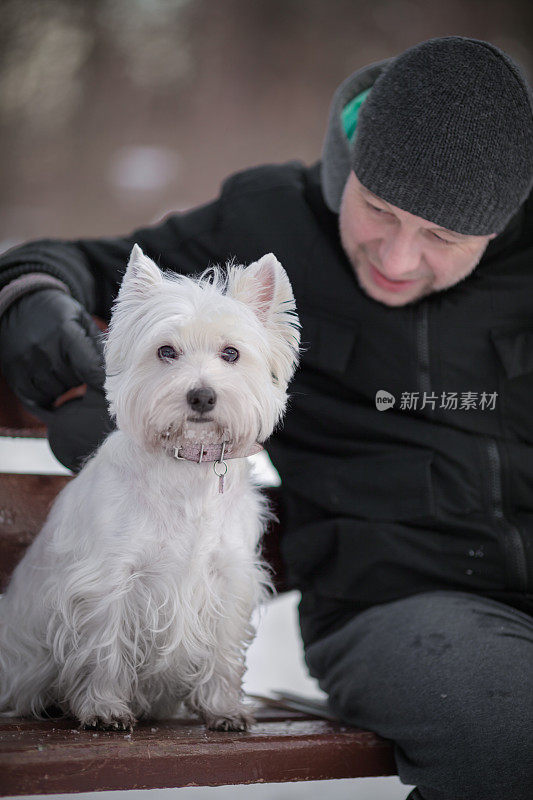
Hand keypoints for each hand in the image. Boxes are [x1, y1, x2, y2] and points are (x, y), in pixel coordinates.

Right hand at [0, 288, 105, 410]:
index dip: (102, 381)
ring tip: (61, 367)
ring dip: (63, 385)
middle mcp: (43, 347)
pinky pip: (37, 397)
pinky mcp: (13, 372)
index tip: (109, 385)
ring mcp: (26, 361)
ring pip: (56, 391)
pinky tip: (49, 378)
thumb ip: (99, 345)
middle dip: (80, 377)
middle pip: (74, 382)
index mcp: (65, 332)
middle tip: (75, 363)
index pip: (91, 369)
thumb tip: (119, 374)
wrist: (21, 306)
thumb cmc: (60, 315)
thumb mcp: (82, 321)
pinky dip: (46, 393)